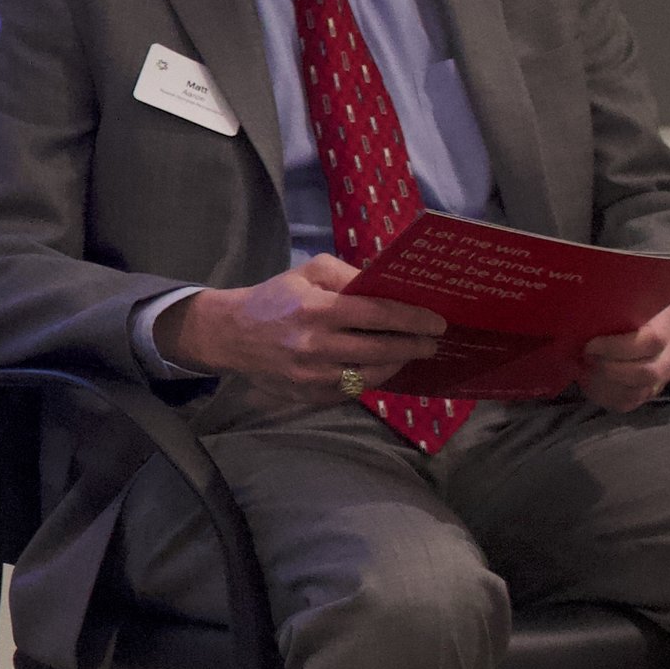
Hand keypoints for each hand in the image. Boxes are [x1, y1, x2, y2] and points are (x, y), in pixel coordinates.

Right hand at [168, 255, 450, 404]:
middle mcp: (316, 346)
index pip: (377, 314)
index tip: (437, 321)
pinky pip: (352, 390)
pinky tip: (381, 366)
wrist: (232, 335)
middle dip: (414, 346)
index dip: (413, 319)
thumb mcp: (307, 272)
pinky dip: (371, 378)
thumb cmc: (275, 298)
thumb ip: (348, 275)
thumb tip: (387, 288)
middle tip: (433, 342)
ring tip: (409, 353)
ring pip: (371, 375)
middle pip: (381, 350)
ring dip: (396, 364)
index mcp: (316, 310)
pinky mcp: (310, 396)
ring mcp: (313, 377)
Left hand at [575, 304, 669, 413]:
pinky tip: (591, 380)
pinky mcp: (654, 388)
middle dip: (610, 369)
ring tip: (585, 368)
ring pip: (640, 390)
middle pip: (648, 371)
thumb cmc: (612, 310)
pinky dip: (606, 394)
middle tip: (585, 359)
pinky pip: (630, 401)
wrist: (620, 324)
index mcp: (666, 318)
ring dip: (606, 383)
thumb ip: (603, 310)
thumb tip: (577, 320)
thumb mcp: (610, 303)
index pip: (651, 340)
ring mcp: (667, 369)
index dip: (617, 347)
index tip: (589, 345)